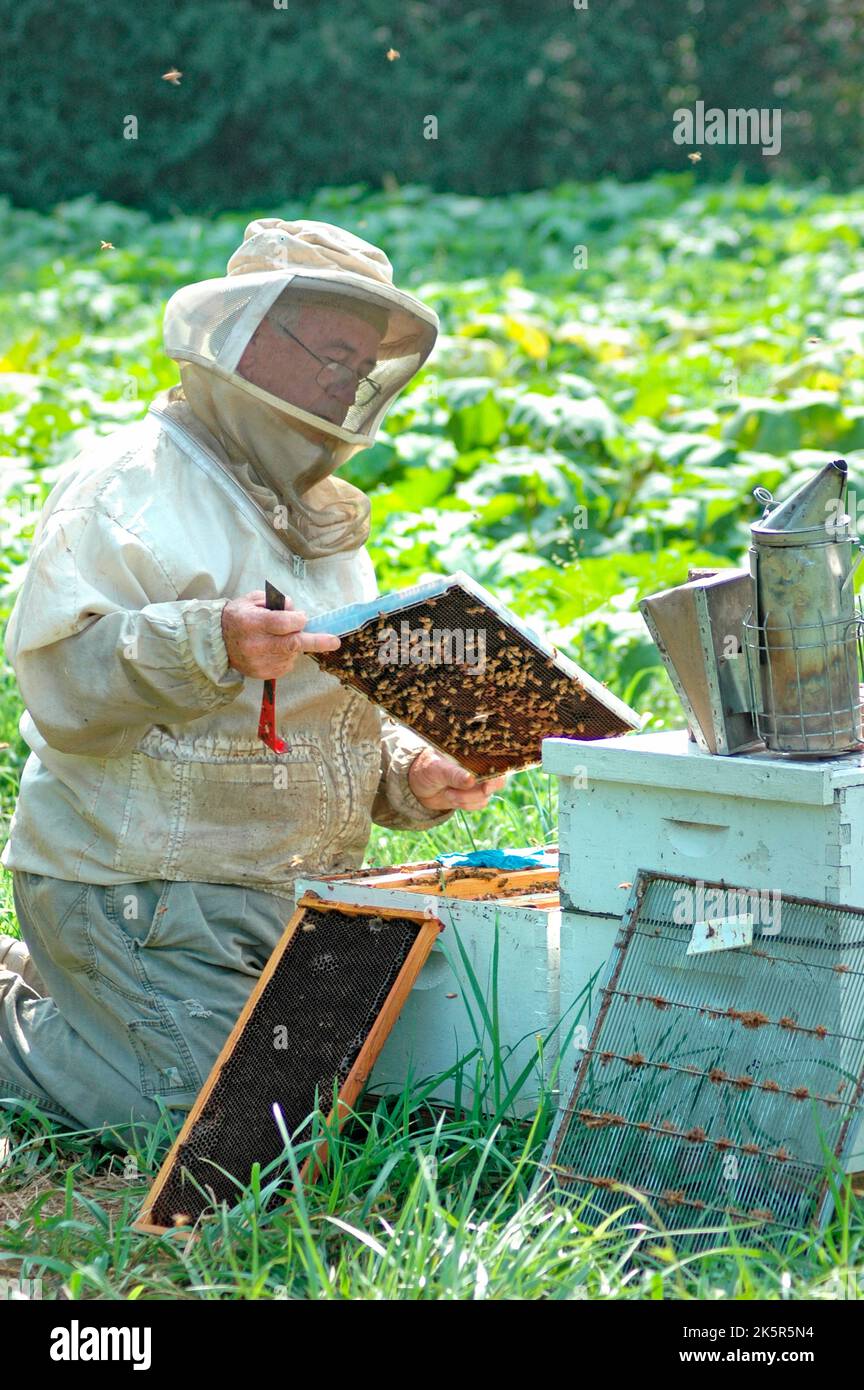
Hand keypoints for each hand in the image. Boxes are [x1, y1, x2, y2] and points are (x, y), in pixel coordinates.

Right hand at [221, 590, 339, 678]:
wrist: (218, 643)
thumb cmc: (239, 617)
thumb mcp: (254, 600)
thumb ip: (276, 601)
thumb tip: (295, 610)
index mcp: (252, 623)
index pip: (282, 623)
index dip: (297, 620)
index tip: (302, 618)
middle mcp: (256, 645)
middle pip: (292, 644)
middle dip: (317, 641)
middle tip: (334, 641)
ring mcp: (259, 662)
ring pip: (292, 653)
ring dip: (293, 644)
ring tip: (276, 637)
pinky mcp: (263, 674)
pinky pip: (286, 664)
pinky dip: (287, 655)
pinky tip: (273, 649)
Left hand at [407, 747, 506, 811]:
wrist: (415, 784)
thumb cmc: (426, 767)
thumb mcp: (437, 768)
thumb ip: (454, 774)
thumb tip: (471, 780)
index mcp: (474, 753)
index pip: (495, 760)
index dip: (498, 772)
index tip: (487, 785)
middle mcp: (480, 767)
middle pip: (497, 781)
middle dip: (482, 791)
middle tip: (468, 792)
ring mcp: (477, 782)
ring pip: (485, 796)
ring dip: (467, 799)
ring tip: (447, 793)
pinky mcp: (472, 796)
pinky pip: (478, 804)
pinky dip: (465, 805)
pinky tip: (450, 798)